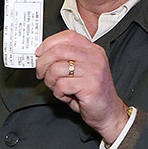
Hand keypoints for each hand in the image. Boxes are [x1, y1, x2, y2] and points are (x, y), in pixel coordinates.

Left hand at [35, 30, 128, 144]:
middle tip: (40, 73)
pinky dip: (58, 93)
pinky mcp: (90, 85)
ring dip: (50, 81)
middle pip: (58, 50)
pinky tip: (66, 95)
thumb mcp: (79, 71)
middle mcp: (95, 57)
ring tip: (56, 87)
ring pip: (56, 68)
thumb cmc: (90, 92)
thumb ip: (65, 60)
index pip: (68, 36)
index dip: (49, 43)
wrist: (108, 112)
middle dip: (42, 63)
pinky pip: (61, 85)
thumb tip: (42, 55)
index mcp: (92, 50)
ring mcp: (94, 70)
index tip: (39, 53)